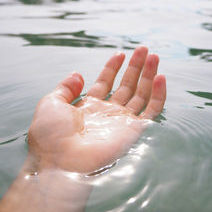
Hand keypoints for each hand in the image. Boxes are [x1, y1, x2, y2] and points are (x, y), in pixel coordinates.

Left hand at [27, 46, 165, 172]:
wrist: (62, 161)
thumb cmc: (51, 135)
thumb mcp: (51, 104)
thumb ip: (65, 88)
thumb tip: (78, 74)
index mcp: (89, 106)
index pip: (106, 82)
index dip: (113, 67)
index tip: (120, 54)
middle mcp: (108, 113)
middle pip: (126, 85)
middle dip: (135, 67)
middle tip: (144, 49)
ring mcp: (122, 121)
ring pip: (141, 94)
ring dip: (149, 75)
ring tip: (154, 56)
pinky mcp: (134, 130)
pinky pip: (152, 110)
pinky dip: (158, 94)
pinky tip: (160, 78)